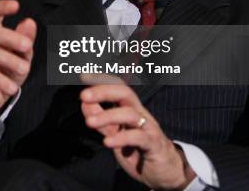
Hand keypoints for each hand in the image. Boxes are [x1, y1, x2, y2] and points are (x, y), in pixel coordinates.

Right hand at [0, 0, 35, 113]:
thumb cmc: (5, 70)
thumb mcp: (20, 54)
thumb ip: (25, 39)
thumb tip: (29, 22)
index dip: (1, 7)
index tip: (16, 5)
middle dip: (10, 37)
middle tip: (27, 46)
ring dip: (10, 61)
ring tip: (25, 69)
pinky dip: (1, 80)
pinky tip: (12, 87)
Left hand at [80, 79, 195, 189]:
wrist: (165, 173)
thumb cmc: (139, 150)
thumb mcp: (116, 133)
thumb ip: (101, 119)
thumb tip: (84, 103)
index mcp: (130, 109)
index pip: (118, 87)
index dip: (101, 80)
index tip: (82, 75)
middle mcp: (140, 114)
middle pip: (125, 93)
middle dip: (103, 91)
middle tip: (83, 95)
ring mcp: (148, 128)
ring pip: (129, 114)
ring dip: (107, 116)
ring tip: (89, 123)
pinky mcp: (154, 145)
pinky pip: (138, 137)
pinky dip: (121, 138)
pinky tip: (107, 142)